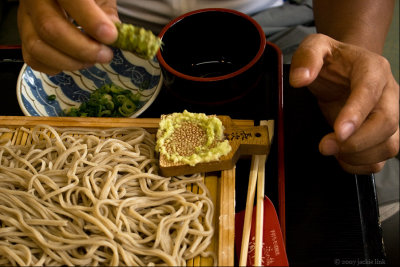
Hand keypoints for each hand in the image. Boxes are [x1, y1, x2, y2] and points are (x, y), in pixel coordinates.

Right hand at [17, 0, 118, 74]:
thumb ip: (107, 14)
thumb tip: (114, 38)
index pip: (72, 0)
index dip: (91, 20)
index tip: (111, 37)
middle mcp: (35, 0)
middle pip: (50, 28)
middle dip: (82, 49)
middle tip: (105, 55)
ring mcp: (25, 19)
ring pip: (37, 47)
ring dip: (69, 62)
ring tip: (91, 60)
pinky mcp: (25, 37)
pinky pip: (32, 59)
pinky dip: (54, 67)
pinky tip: (73, 62)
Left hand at [290, 34, 398, 173]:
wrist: (346, 68)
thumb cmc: (333, 60)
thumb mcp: (315, 47)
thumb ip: (307, 57)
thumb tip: (300, 79)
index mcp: (372, 69)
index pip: (370, 92)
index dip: (356, 114)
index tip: (338, 132)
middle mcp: (387, 93)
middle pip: (387, 123)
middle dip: (356, 142)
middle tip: (325, 146)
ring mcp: (388, 115)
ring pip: (389, 145)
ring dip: (358, 155)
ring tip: (331, 149)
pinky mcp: (383, 134)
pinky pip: (381, 158)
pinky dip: (361, 164)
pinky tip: (341, 157)